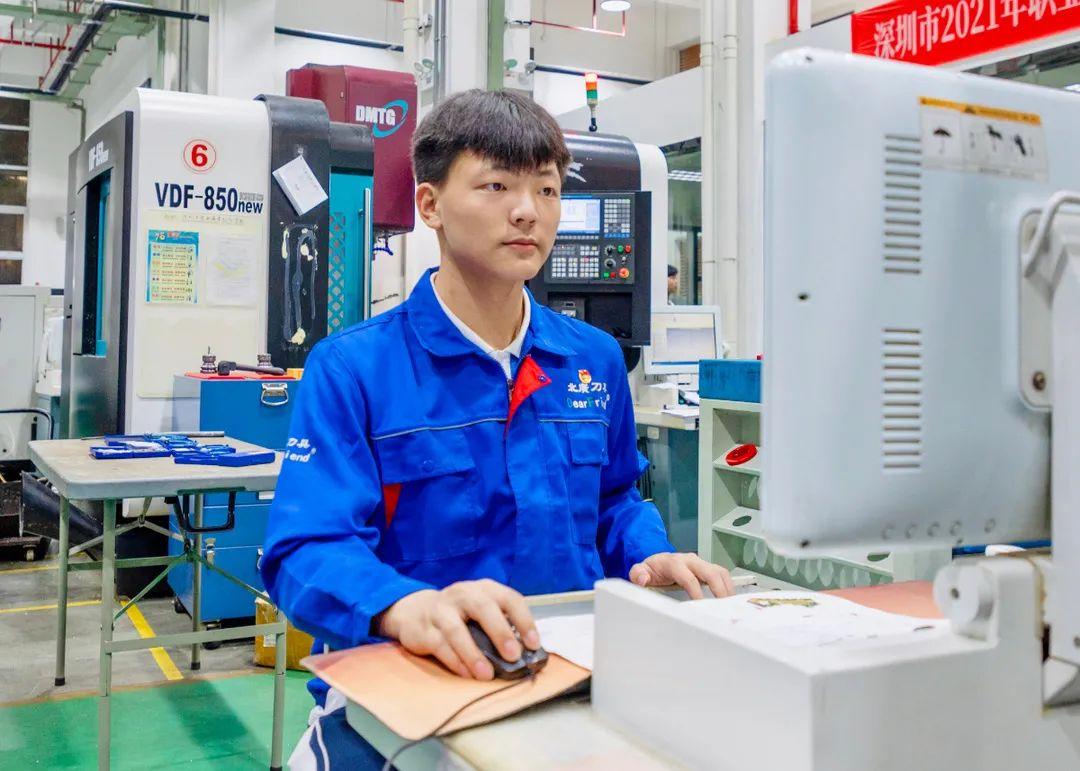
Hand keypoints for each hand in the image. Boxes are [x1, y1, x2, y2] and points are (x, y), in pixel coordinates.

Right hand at [376, 579, 539, 680]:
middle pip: (483, 609)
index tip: (534, 643)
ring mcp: (441, 610)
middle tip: (513, 656)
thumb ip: (500, 626)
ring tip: (487, 675)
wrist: (414, 611)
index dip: (524, 620)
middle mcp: (463, 594)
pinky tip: (466, 674)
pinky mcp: (424, 629)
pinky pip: (440, 645)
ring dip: (474, 654)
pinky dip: (455, 661)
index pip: (509, 598)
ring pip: (457, 630)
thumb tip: (525, 654)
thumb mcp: (480, 611)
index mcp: (484, 589)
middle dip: (500, 633)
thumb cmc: (458, 614)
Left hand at [629, 552, 734, 598]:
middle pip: (710, 572)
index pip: (688, 577)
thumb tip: (643, 579)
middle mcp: (689, 560)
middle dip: (719, 589)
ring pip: (720, 571)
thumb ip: (638, 575)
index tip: (701, 605)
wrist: (656, 563)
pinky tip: (729, 601)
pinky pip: (721, 574)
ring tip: (730, 606)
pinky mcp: (707, 568)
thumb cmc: (651, 570)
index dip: (695, 591)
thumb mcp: (639, 572)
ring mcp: (700, 563)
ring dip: (727, 588)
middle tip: (723, 607)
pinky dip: (728, 586)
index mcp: (673, 562)